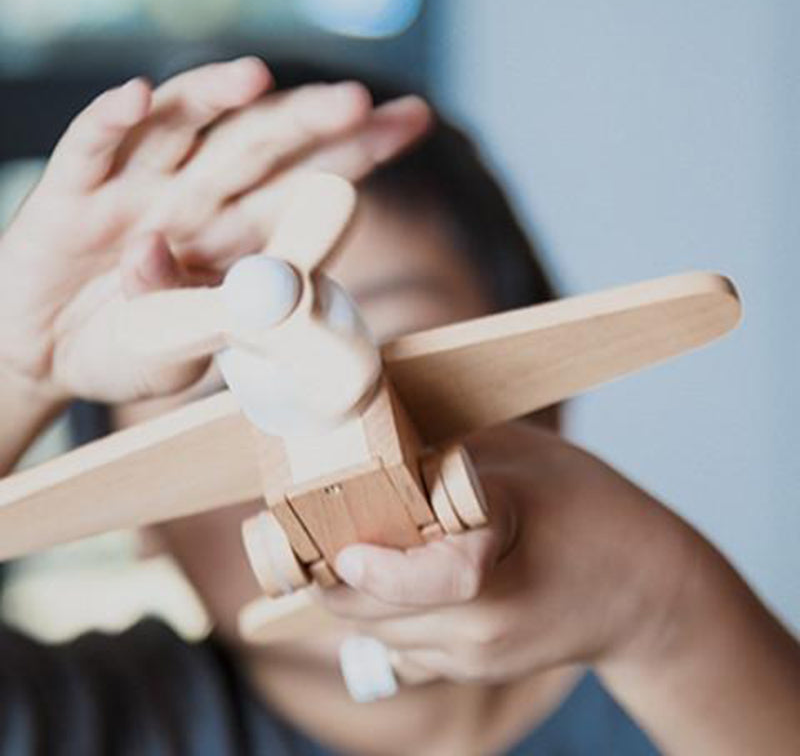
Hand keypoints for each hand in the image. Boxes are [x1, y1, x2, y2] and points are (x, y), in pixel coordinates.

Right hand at [0, 58, 429, 406]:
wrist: (49, 355)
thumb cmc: (130, 347)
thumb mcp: (188, 347)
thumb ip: (209, 314)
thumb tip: (212, 267)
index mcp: (234, 234)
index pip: (304, 184)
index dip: (356, 152)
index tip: (411, 122)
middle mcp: (194, 199)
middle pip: (258, 146)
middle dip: (310, 122)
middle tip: (360, 102)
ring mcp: (134, 191)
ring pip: (181, 131)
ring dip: (216, 101)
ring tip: (257, 80)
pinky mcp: (71, 196)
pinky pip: (90, 149)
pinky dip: (111, 122)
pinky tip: (141, 97)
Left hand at [324, 422, 699, 684]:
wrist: (647, 588)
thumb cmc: (588, 507)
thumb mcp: (520, 457)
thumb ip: (444, 458)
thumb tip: (371, 453)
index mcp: (507, 565)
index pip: (436, 579)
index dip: (380, 567)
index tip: (344, 547)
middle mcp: (488, 627)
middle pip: (378, 612)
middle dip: (339, 571)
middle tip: (322, 521)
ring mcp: (478, 658)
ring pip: (379, 633)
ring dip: (357, 591)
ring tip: (364, 538)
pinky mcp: (472, 669)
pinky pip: (400, 645)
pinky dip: (384, 610)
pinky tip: (401, 570)